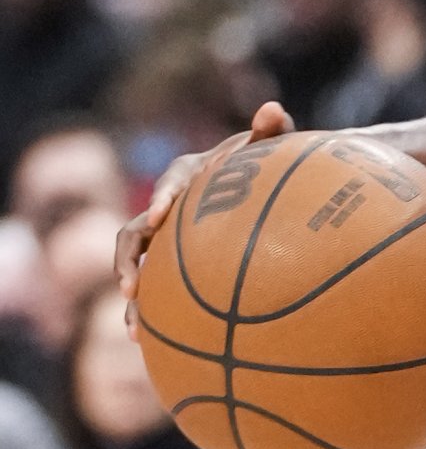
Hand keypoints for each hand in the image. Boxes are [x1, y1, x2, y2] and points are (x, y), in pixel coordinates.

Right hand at [117, 101, 295, 314]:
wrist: (268, 184)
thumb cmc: (271, 162)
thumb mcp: (272, 146)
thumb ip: (270, 130)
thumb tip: (273, 108)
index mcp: (190, 176)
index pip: (171, 183)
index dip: (162, 197)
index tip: (160, 215)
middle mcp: (170, 207)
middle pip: (136, 233)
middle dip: (129, 260)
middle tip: (132, 286)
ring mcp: (168, 238)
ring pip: (138, 266)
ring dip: (133, 294)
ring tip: (134, 328)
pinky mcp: (174, 262)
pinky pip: (157, 288)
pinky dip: (151, 311)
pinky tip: (149, 341)